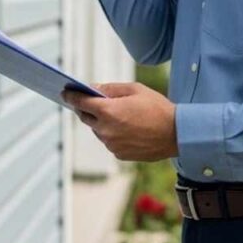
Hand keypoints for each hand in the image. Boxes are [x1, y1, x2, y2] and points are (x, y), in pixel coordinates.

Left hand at [62, 82, 177, 160]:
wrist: (177, 134)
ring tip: (121, 116)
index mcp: (108, 111)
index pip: (80, 102)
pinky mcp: (119, 154)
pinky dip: (114, 134)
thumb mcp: (136, 90)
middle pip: (86, 117)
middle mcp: (105, 129)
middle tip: (92, 102)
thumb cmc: (158, 108)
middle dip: (87, 108)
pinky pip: (110, 141)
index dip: (71, 96)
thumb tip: (93, 88)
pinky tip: (130, 129)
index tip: (65, 92)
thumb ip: (111, 88)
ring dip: (103, 122)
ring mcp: (111, 144)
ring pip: (99, 130)